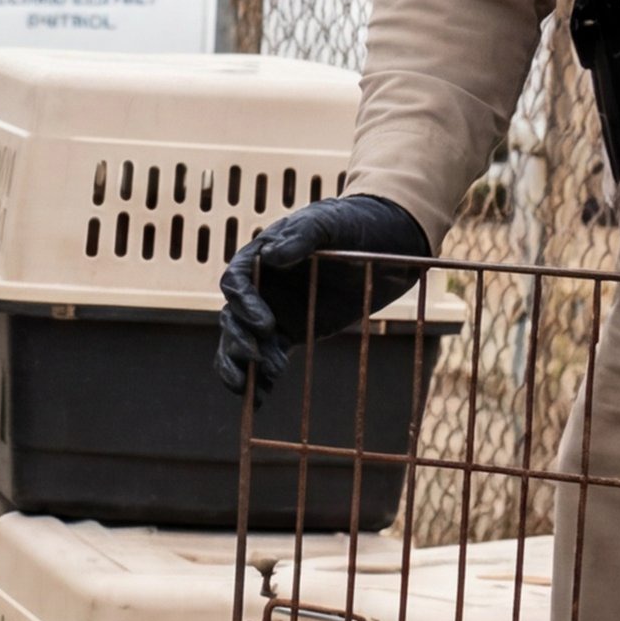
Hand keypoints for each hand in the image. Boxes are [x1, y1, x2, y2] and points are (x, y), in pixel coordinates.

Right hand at [213, 193, 433, 398]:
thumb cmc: (353, 224)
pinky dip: (261, 378)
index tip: (266, 324)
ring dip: (241, 366)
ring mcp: (274, 310)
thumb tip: (271, 255)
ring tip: (249, 389)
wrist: (386, 241)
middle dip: (238, 340)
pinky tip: (261, 397)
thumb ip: (301, 237)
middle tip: (256, 359)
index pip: (236, 281)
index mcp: (261, 256)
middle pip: (234, 317)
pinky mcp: (291, 331)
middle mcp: (261, 286)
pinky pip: (268, 356)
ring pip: (243, 341)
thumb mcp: (329, 223)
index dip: (244, 304)